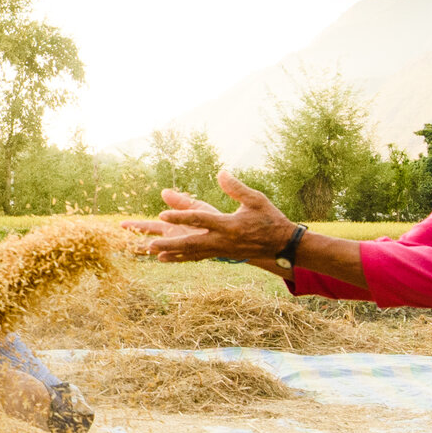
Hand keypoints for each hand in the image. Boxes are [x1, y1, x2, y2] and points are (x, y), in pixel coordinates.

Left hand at [119, 170, 296, 263]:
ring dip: (172, 253)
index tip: (162, 215)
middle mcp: (223, 241)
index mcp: (229, 225)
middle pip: (191, 243)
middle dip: (170, 245)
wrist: (282, 244)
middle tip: (149, 244)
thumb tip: (220, 173)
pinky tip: (166, 259)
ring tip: (151, 253)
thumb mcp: (256, 199)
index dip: (181, 217)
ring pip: (192, 253)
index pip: (200, 220)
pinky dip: (181, 258)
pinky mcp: (222, 254)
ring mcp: (221, 250)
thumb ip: (236, 187)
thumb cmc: (270, 219)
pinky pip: (198, 257)